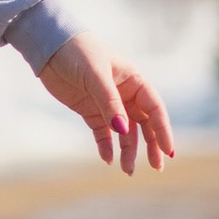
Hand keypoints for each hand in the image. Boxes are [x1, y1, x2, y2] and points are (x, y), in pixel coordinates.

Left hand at [38, 31, 174, 175]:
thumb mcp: (96, 75)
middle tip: (156, 167)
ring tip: (126, 170)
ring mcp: (108, 105)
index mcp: (135, 81)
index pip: (155, 109)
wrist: (49, 48)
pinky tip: (107, 159)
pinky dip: (106, 146)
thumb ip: (109, 102)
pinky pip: (103, 134)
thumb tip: (123, 130)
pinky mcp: (90, 112)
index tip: (168, 151)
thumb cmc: (78, 53)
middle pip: (145, 124)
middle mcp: (126, 94)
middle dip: (151, 145)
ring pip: (125, 133)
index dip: (163, 130)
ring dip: (128, 151)